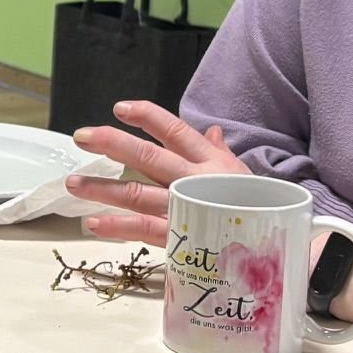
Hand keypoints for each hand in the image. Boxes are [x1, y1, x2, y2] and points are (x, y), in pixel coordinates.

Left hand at [63, 98, 245, 243]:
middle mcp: (194, 180)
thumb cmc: (255, 205)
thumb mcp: (240, 174)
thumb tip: (213, 130)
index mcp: (208, 162)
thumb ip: (219, 152)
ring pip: (137, 193)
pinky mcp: (182, 236)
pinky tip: (93, 223)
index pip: (175, 131)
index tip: (119, 108)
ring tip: (73, 183)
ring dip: (102, 188)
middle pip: (148, 156)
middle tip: (81, 136)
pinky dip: (118, 226)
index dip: (148, 116)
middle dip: (113, 143)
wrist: (279, 244)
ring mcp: (186, 207)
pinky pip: (145, 229)